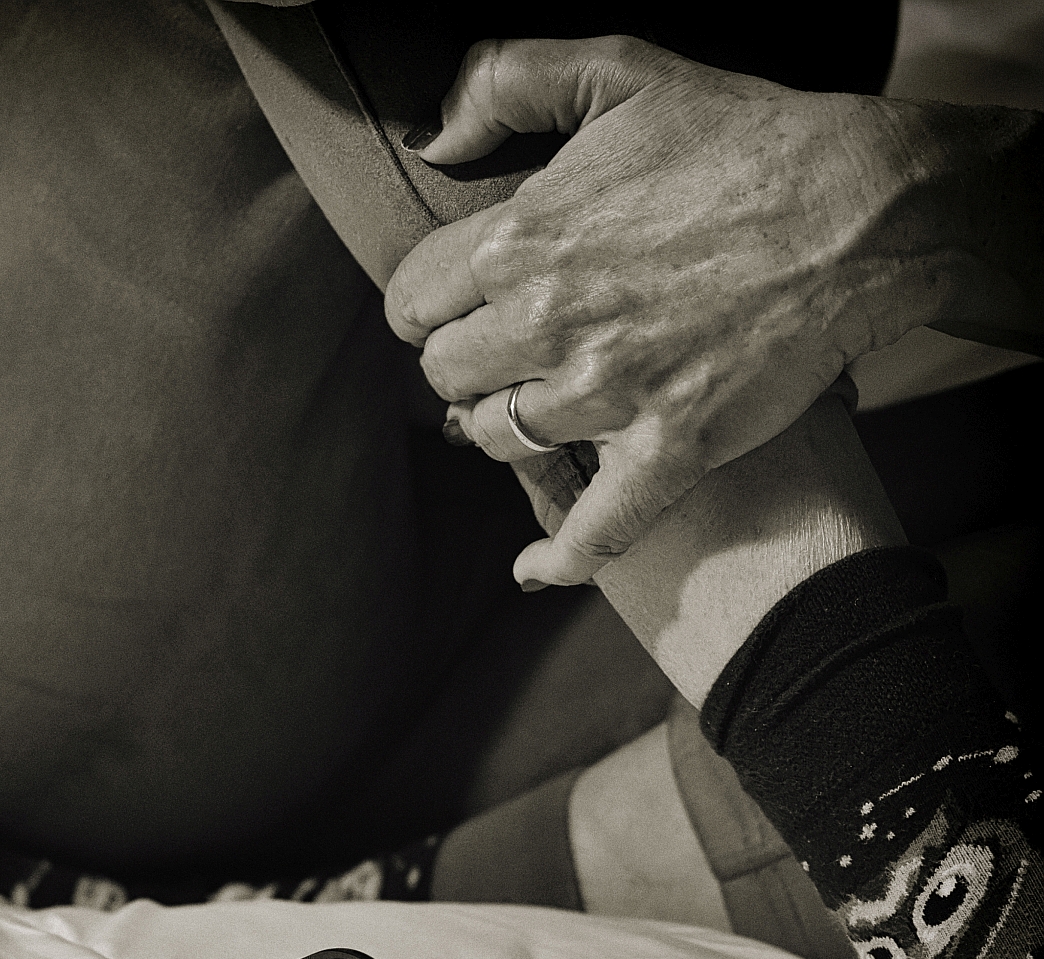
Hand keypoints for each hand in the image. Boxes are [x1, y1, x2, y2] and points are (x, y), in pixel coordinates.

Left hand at [385, 37, 1029, 584]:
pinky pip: (591, 528)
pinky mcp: (668, 449)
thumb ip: (506, 80)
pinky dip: (558, 556)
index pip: (412, 303)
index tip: (455, 309)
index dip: (428, 309)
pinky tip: (532, 570)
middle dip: (464, 367)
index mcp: (519, 240)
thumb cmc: (745, 139)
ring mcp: (607, 394)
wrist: (865, 210)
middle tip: (502, 358)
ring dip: (507, 429)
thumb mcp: (620, 70)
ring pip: (498, 442)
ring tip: (537, 409)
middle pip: (445, 377)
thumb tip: (431, 136)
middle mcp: (547, 322)